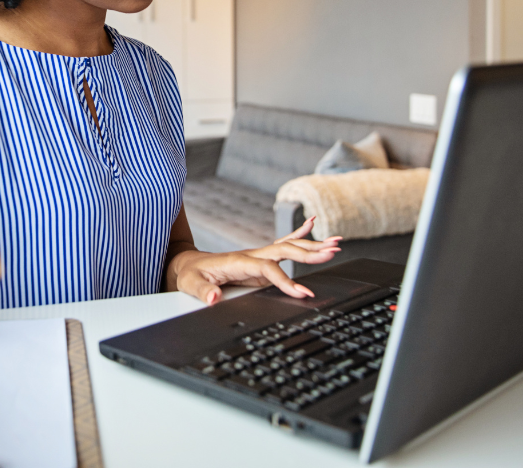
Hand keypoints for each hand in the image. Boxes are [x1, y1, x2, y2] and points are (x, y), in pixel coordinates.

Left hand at [167, 216, 341, 305]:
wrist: (186, 264)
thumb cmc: (190, 274)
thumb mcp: (191, 285)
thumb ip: (203, 291)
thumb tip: (213, 299)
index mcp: (239, 261)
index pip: (268, 269)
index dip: (285, 280)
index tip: (302, 293)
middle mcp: (252, 255)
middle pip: (285, 251)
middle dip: (309, 253)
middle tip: (332, 252)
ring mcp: (258, 256)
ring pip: (289, 247)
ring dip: (312, 245)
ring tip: (336, 243)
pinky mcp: (261, 261)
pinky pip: (283, 245)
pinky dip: (299, 234)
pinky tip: (312, 223)